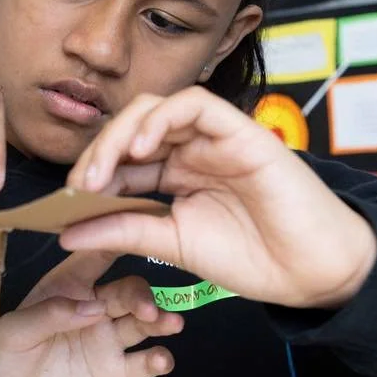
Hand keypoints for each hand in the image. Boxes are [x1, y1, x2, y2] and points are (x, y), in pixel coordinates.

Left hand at [0, 252, 179, 376]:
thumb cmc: (2, 360)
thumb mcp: (15, 331)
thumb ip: (52, 314)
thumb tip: (93, 307)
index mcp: (66, 288)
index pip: (94, 257)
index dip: (114, 241)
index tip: (135, 231)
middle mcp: (94, 309)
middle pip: (127, 291)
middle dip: (141, 295)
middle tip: (146, 308)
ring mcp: (109, 342)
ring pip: (144, 323)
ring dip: (161, 321)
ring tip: (170, 324)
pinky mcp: (118, 376)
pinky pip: (145, 363)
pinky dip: (158, 359)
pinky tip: (160, 359)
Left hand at [62, 87, 376, 309]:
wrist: (311, 272)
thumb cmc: (252, 258)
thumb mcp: (171, 244)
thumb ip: (122, 231)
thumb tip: (65, 232)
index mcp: (175, 174)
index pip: (121, 160)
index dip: (90, 174)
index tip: (65, 202)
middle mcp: (191, 150)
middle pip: (130, 128)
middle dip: (97, 153)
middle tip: (77, 186)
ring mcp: (215, 137)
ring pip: (154, 109)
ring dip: (119, 135)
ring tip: (101, 172)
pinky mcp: (240, 129)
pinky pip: (193, 104)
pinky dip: (160, 120)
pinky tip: (140, 150)